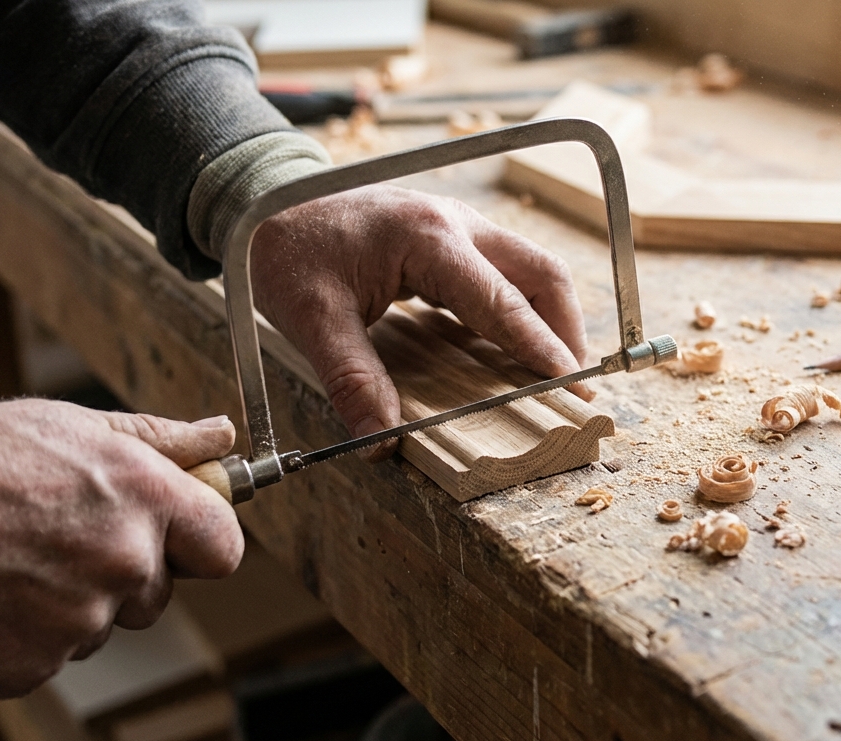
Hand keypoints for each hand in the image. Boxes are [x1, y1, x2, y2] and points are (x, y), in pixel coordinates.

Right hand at [0, 399, 242, 698]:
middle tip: (55, 538)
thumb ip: (159, 440)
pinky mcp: (28, 669)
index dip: (199, 543)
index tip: (177, 538)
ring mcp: (77, 623)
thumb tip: (220, 436)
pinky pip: (46, 660)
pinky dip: (19, 638)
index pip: (223, 547)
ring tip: (7, 559)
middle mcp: (122, 563)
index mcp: (144, 498)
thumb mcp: (71, 426)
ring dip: (67, 606)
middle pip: (156, 595)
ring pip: (98, 628)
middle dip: (121, 573)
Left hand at [251, 186, 589, 457]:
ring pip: (529, 269)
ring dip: (549, 318)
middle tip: (575, 385)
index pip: (502, 300)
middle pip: (540, 272)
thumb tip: (381, 441)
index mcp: (428, 238)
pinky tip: (513, 348)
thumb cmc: (286, 248)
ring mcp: (456, 225)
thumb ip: (351, 379)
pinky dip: (520, 310)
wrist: (265, 199)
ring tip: (556, 372)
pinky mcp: (447, 237)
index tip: (571, 384)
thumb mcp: (311, 318)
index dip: (540, 346)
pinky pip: (502, 272)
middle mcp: (455, 223)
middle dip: (566, 329)